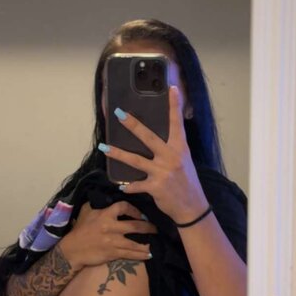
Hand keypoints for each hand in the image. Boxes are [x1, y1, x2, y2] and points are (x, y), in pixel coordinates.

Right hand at [59, 200, 157, 269]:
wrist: (72, 249)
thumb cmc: (80, 230)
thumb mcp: (87, 212)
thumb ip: (99, 205)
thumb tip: (109, 196)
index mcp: (105, 214)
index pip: (124, 207)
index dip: (135, 210)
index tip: (141, 214)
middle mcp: (110, 227)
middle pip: (135, 226)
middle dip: (148, 227)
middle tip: (156, 228)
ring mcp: (113, 241)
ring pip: (135, 242)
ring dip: (147, 243)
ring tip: (156, 243)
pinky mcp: (113, 253)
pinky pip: (130, 254)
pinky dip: (141, 255)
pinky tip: (149, 255)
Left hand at [100, 85, 207, 223]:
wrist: (192, 207)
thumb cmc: (188, 183)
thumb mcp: (184, 161)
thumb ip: (172, 150)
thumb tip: (157, 141)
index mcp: (180, 148)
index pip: (177, 123)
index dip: (174, 105)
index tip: (171, 89)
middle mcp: (171, 157)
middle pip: (148, 137)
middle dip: (132, 125)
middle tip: (119, 114)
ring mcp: (162, 172)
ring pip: (135, 160)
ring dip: (118, 153)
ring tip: (104, 147)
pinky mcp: (155, 187)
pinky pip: (136, 185)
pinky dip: (128, 186)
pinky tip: (121, 186)